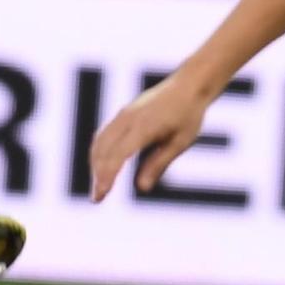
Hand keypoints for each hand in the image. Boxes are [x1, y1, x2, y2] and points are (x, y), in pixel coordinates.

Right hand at [88, 75, 209, 200]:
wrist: (188, 85)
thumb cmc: (188, 115)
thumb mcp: (179, 143)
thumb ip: (158, 165)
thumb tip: (141, 188)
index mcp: (143, 128)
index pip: (117, 156)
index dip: (106, 177)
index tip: (101, 195)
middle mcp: (128, 119)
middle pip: (104, 151)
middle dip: (98, 176)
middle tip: (97, 199)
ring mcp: (123, 115)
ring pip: (100, 143)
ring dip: (96, 165)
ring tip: (99, 186)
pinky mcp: (123, 114)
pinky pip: (104, 134)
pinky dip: (99, 152)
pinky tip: (101, 166)